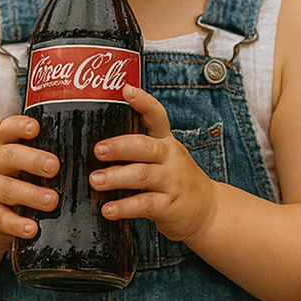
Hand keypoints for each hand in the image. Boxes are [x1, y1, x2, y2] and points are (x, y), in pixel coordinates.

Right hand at [0, 115, 58, 248]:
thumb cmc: (18, 181)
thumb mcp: (25, 164)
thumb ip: (46, 157)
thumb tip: (94, 153)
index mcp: (4, 146)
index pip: (8, 130)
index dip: (20, 127)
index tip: (35, 128)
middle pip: (9, 156)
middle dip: (32, 160)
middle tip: (54, 166)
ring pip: (7, 189)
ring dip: (31, 194)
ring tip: (52, 201)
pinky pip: (2, 219)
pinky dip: (17, 224)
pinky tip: (32, 229)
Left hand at [90, 85, 216, 243]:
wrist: (207, 209)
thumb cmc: (174, 179)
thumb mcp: (163, 157)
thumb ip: (136, 148)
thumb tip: (93, 142)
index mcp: (165, 141)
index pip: (157, 116)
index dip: (143, 102)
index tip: (126, 90)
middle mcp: (170, 157)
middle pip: (145, 146)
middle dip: (120, 146)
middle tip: (98, 150)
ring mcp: (171, 181)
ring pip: (142, 175)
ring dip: (116, 177)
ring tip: (95, 181)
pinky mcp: (169, 206)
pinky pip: (145, 204)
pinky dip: (124, 207)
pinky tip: (108, 209)